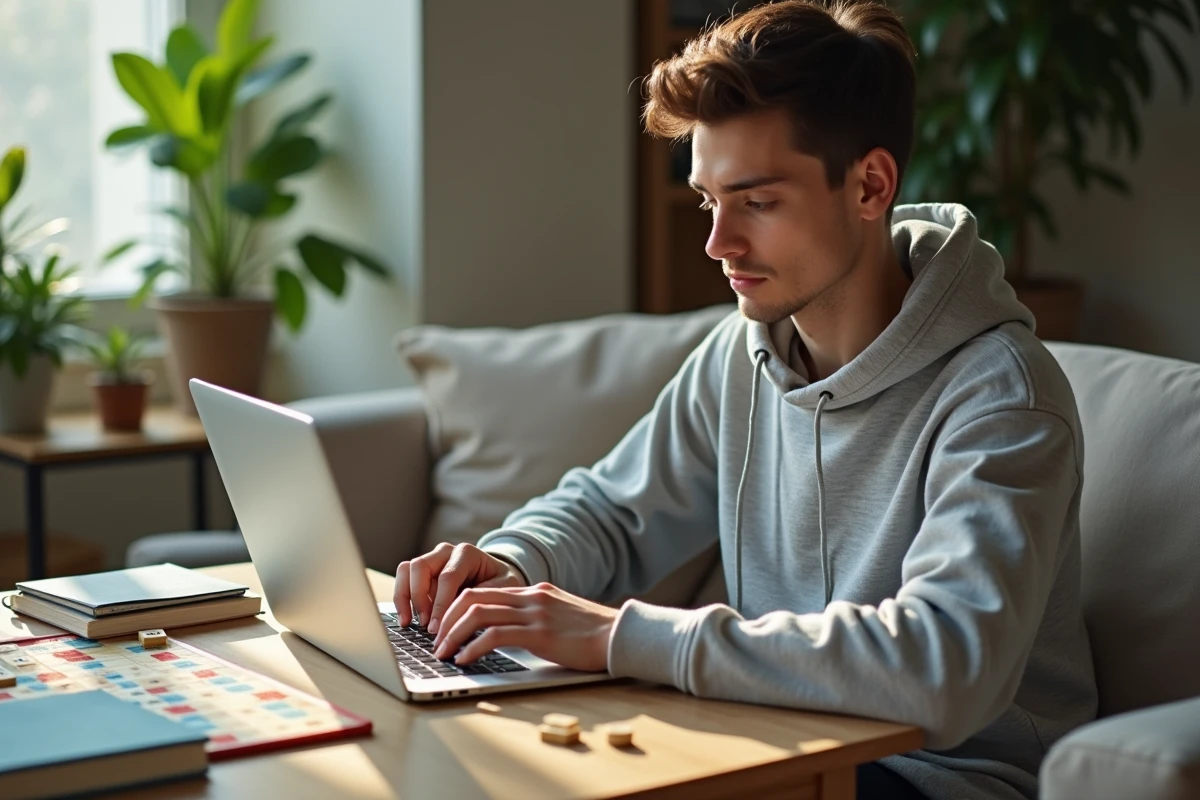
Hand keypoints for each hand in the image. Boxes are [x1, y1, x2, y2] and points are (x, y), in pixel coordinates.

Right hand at [393, 542, 526, 633]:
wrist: (497, 576)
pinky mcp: (422, 571)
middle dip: (419, 598)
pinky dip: (401, 597)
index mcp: (467, 553)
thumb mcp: (505, 588)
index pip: (447, 577)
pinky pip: (404, 577)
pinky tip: (406, 619)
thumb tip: (466, 615)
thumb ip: (487, 597)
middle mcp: (446, 552)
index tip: (436, 627)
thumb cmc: (502, 583)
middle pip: (421, 567)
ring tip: (409, 622)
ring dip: (405, 596)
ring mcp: (432, 559)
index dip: (439, 603)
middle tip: (425, 624)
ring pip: (407, 569)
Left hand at [431, 582, 617, 671]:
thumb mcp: (560, 617)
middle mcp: (529, 597)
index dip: (457, 608)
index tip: (445, 628)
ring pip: (477, 614)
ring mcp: (534, 613)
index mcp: (533, 592)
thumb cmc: (594, 635)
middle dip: (446, 619)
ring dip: (452, 634)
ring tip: (442, 653)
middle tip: (434, 640)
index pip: (483, 591)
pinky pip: (494, 636)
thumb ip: (536, 618)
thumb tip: (508, 634)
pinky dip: (472, 647)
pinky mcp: (539, 633)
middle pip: (472, 597)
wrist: (621, 635)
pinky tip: (464, 660)